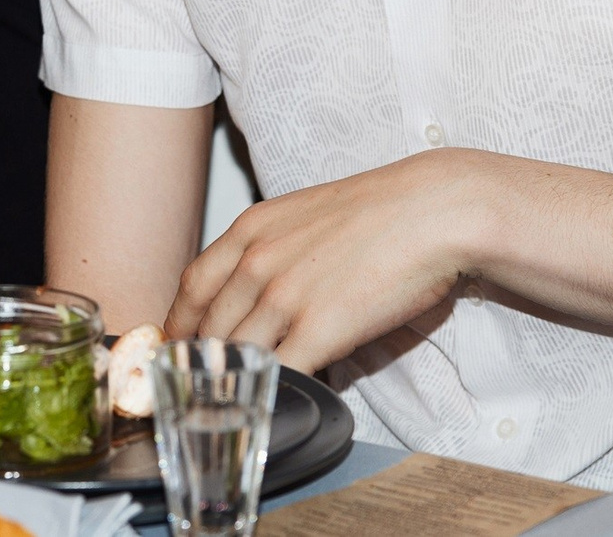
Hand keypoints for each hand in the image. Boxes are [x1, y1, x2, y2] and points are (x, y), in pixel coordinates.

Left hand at [165, 148, 492, 372]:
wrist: (431, 210)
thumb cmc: (380, 212)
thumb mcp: (304, 214)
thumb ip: (270, 249)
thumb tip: (255, 288)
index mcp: (250, 231)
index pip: (192, 288)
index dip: (181, 325)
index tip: (181, 347)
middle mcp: (256, 262)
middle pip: (208, 329)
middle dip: (204, 362)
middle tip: (207, 384)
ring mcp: (284, 297)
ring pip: (236, 355)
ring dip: (236, 382)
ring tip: (238, 401)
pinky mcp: (318, 329)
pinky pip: (278, 373)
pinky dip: (272, 391)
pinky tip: (277, 400)